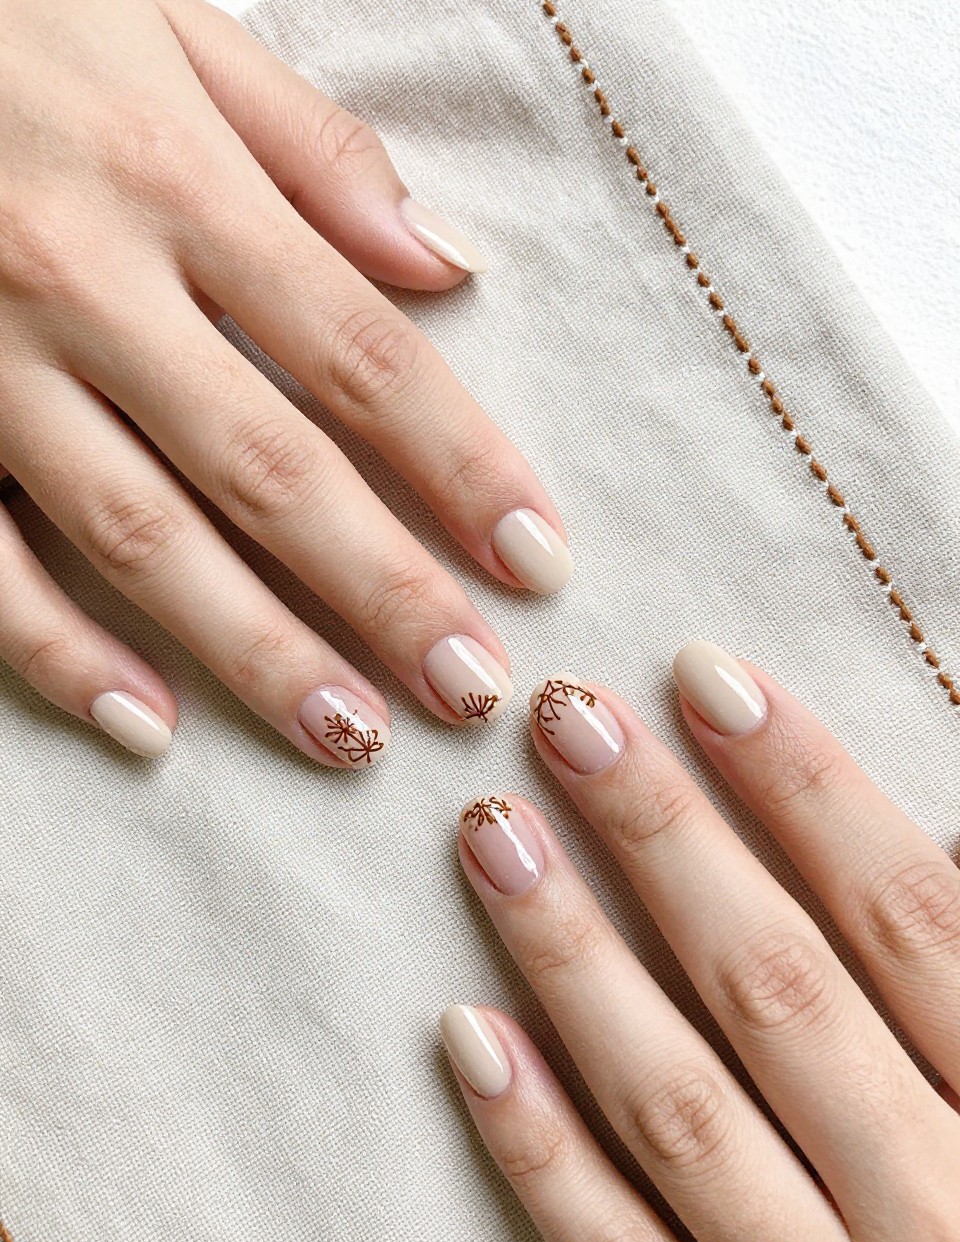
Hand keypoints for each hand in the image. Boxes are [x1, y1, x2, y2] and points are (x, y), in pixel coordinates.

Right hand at [0, 0, 571, 763]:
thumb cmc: (14, 17)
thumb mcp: (167, 24)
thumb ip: (313, 149)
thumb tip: (444, 266)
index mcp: (177, 180)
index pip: (362, 354)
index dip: (461, 466)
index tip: (536, 559)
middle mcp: (90, 284)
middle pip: (272, 469)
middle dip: (383, 593)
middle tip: (469, 688)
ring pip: (142, 536)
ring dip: (255, 650)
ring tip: (351, 735)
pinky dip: (60, 652)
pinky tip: (150, 723)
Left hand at [442, 642, 959, 1241]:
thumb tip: (920, 840)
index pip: (908, 919)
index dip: (810, 787)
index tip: (706, 677)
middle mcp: (932, 1209)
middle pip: (778, 986)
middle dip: (667, 838)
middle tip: (567, 717)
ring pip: (682, 1107)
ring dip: (578, 958)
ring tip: (491, 834)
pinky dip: (543, 1150)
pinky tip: (470, 1037)